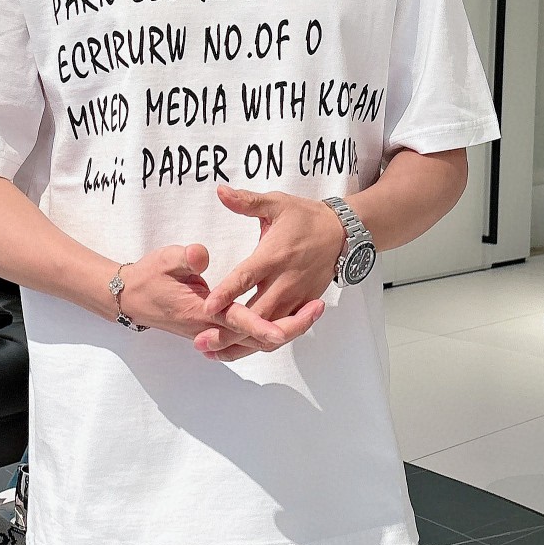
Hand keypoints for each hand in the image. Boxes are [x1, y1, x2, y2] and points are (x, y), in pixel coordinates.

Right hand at [116, 243, 322, 360]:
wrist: (130, 298)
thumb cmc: (147, 277)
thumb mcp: (163, 260)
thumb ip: (185, 258)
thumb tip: (202, 254)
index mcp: (202, 309)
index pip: (238, 320)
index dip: (263, 324)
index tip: (288, 323)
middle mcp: (212, 325)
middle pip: (257, 337)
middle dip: (290, 327)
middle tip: (318, 308)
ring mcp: (215, 330)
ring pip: (257, 340)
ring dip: (286, 329)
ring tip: (313, 310)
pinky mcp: (217, 328)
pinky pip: (250, 336)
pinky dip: (272, 331)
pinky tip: (291, 318)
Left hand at [193, 185, 345, 360]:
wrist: (343, 233)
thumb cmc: (305, 218)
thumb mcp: (277, 203)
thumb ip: (246, 201)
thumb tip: (220, 191)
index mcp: (273, 255)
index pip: (246, 278)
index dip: (227, 294)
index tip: (207, 307)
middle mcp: (285, 281)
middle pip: (256, 314)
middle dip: (229, 331)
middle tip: (200, 341)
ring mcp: (296, 297)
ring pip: (269, 330)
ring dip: (242, 344)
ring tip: (214, 353)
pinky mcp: (304, 307)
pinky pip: (282, 331)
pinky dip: (261, 343)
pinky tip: (239, 350)